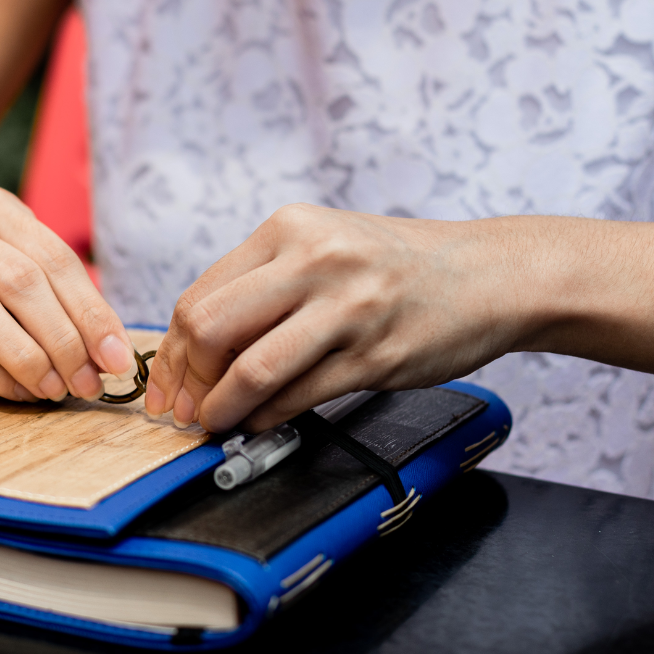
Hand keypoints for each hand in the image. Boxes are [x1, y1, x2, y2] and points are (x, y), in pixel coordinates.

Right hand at [0, 187, 135, 398]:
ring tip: (55, 390)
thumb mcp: (22, 281)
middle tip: (87, 382)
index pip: (56, 258)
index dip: (92, 312)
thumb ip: (64, 304)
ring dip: (28, 358)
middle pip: (22, 281)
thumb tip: (112, 354)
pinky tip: (20, 392)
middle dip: (64, 339)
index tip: (116, 357)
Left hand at [143, 203, 529, 432]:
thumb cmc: (396, 265)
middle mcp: (315, 261)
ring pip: (251, 369)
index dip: (172, 352)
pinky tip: (261, 422)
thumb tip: (196, 345)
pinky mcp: (375, 355)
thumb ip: (262, 283)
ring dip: (220, 409)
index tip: (165, 384)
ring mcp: (347, 308)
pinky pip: (299, 397)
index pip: (200, 296)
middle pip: (210, 328)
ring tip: (215, 423)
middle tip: (183, 409)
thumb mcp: (323, 245)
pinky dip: (267, 418)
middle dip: (186, 380)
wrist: (488, 274)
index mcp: (289, 229)